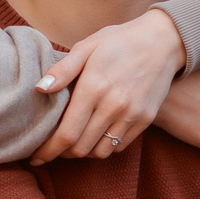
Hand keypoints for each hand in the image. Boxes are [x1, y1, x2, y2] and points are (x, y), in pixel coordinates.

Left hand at [32, 9, 187, 162]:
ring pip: (100, 152)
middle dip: (62, 153)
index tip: (36, 157)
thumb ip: (63, 69)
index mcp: (94, 87)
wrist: (163, 41)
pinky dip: (104, 147)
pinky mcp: (145, 120)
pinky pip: (119, 146)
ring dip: (83, 152)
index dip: (48, 150)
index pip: (67, 133)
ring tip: (74, 141)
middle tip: (53, 147)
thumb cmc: (119, 41)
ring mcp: (132, 114)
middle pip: (81, 148)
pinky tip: (96, 135)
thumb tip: (39, 88)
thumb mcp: (87, 46)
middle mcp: (113, 105)